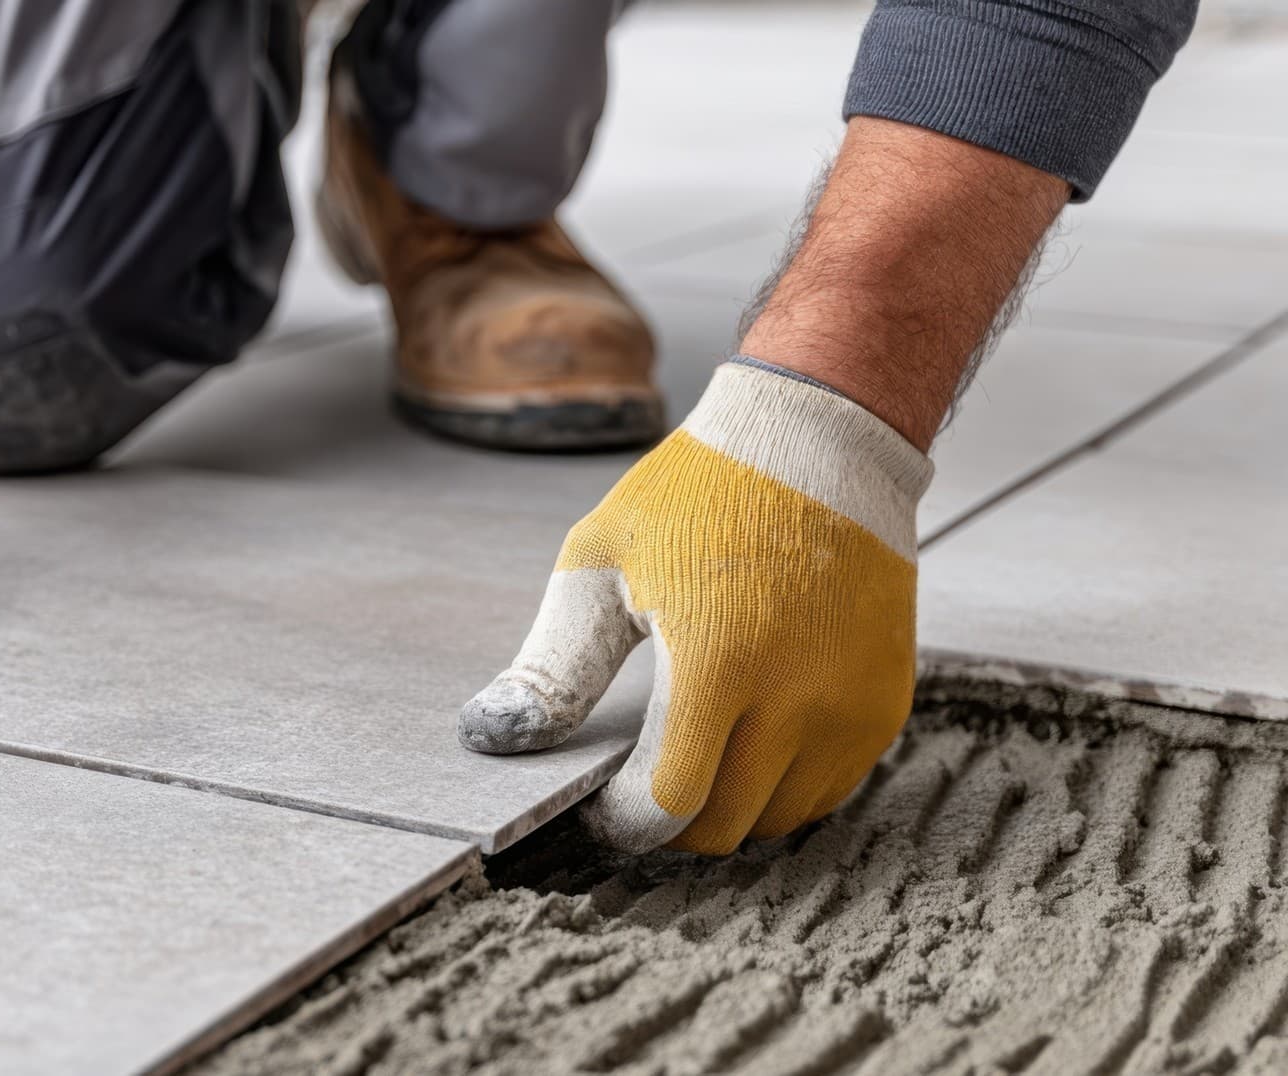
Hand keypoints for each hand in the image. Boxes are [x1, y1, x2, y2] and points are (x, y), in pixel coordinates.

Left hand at [459, 360, 931, 852]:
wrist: (819, 443)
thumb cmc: (696, 496)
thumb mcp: (599, 565)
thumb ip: (551, 666)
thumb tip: (492, 737)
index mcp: (716, 664)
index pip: (667, 805)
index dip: (620, 825)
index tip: (595, 810)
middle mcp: (796, 698)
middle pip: (721, 827)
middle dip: (665, 822)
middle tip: (633, 783)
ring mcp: (848, 707)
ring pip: (775, 820)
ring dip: (725, 807)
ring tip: (690, 754)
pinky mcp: (882, 705)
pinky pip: (824, 791)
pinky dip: (779, 787)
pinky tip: (745, 740)